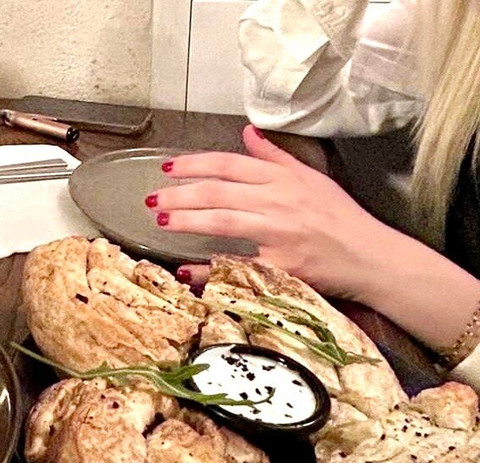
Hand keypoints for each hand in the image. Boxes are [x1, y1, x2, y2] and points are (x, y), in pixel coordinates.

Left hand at [148, 125, 392, 303]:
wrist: (370, 256)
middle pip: (219, 191)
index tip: (168, 168)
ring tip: (162, 219)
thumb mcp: (311, 178)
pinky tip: (185, 270)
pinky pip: (237, 265)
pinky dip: (209, 268)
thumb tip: (249, 133)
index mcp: (283, 180)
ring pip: (223, 220)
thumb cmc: (340, 218)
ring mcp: (277, 233)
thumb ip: (275, 158)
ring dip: (187, 219)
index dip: (196, 164)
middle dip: (181, 193)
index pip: (230, 165)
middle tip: (152, 198)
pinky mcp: (279, 265)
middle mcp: (278, 202)